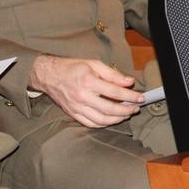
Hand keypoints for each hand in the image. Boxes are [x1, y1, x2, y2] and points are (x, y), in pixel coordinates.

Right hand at [28, 55, 142, 127]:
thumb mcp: (94, 64)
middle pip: (109, 109)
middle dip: (126, 110)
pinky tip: (112, 120)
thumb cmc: (72, 68)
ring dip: (117, 119)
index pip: (115, 92)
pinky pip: (90, 123)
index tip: (140, 98)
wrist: (48, 75)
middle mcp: (82, 97)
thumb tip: (129, 82)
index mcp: (88, 82)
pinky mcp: (72, 114)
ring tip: (126, 114)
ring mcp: (76, 107)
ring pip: (101, 119)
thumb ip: (112, 74)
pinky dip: (103, 124)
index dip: (130, 96)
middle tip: (136, 108)